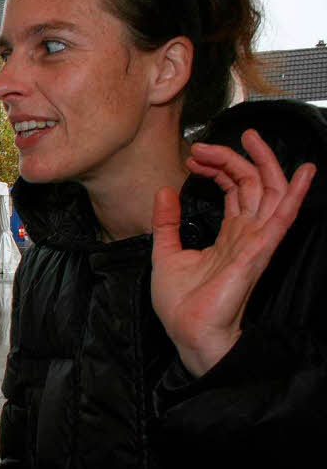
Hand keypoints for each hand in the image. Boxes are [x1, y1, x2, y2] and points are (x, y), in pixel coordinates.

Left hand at [151, 129, 315, 376]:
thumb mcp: (166, 252)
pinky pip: (282, 218)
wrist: (186, 331)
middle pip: (252, 185)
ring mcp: (256, 242)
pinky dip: (294, 193)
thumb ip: (167, 222)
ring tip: (251, 137)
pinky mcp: (259, 251)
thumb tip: (164, 190)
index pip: (234, 191)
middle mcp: (246, 236)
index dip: (218, 168)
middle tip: (208, 142)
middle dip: (235, 157)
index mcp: (228, 236)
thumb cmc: (180, 303)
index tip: (194, 156)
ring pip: (270, 193)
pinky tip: (303, 172)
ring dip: (261, 163)